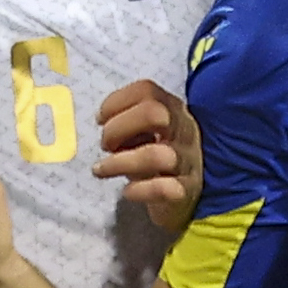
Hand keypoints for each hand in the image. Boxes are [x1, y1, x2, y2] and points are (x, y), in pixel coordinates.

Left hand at [92, 79, 203, 234]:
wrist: (186, 197)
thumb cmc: (155, 159)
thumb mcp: (144, 133)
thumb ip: (127, 123)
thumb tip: (102, 121)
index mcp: (172, 109)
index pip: (146, 91)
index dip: (116, 102)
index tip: (100, 120)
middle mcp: (184, 130)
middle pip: (154, 113)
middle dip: (119, 128)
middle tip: (105, 145)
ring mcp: (187, 161)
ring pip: (157, 155)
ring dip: (120, 162)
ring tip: (102, 170)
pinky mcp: (185, 191)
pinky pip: (163, 189)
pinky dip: (139, 190)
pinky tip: (127, 191)